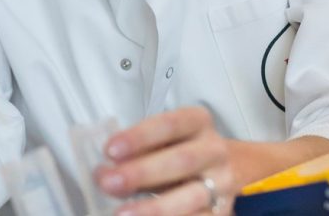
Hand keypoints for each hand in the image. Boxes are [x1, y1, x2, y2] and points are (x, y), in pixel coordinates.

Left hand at [97, 107, 235, 215]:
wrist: (224, 169)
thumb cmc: (181, 149)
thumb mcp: (164, 140)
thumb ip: (138, 151)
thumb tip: (104, 172)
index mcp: (198, 122)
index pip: (170, 125)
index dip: (140, 137)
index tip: (110, 150)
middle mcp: (214, 150)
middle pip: (181, 160)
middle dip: (142, 173)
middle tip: (108, 183)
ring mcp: (221, 183)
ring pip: (191, 196)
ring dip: (154, 207)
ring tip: (122, 213)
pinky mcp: (222, 211)